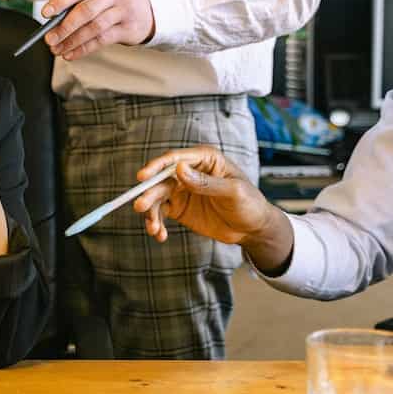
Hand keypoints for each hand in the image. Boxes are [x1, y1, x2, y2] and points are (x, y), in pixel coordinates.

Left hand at [42, 0, 154, 60]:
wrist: (146, 9)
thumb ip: (77, 3)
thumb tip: (52, 22)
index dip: (60, 2)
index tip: (46, 13)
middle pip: (85, 11)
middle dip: (64, 27)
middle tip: (49, 38)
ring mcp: (123, 10)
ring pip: (92, 28)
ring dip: (72, 41)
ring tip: (58, 49)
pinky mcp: (128, 28)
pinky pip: (101, 41)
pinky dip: (83, 49)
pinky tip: (71, 53)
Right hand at [133, 147, 280, 245]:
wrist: (253, 229)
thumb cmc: (249, 204)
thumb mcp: (232, 192)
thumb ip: (205, 182)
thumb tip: (179, 170)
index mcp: (204, 160)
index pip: (174, 159)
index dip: (156, 166)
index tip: (142, 177)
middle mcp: (188, 172)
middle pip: (160, 179)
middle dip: (149, 194)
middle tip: (140, 207)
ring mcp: (181, 190)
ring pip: (156, 197)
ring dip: (151, 212)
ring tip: (153, 229)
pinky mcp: (178, 207)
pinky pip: (160, 212)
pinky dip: (156, 223)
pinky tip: (160, 235)